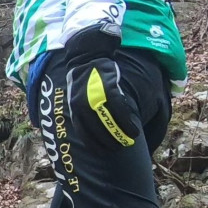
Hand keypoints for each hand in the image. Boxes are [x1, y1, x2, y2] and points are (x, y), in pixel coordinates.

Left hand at [64, 27, 139, 150]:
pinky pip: (120, 112)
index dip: (95, 146)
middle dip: (109, 143)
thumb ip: (82, 113)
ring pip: (110, 124)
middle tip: (119, 148)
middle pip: (97, 132)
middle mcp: (82, 105)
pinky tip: (133, 131)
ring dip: (121, 136)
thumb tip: (89, 132)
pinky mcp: (109, 90)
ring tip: (129, 141)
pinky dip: (127, 124)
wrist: (88, 55)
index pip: (84, 134)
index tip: (104, 152)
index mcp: (74, 109)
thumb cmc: (84, 79)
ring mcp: (96, 97)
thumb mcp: (76, 97)